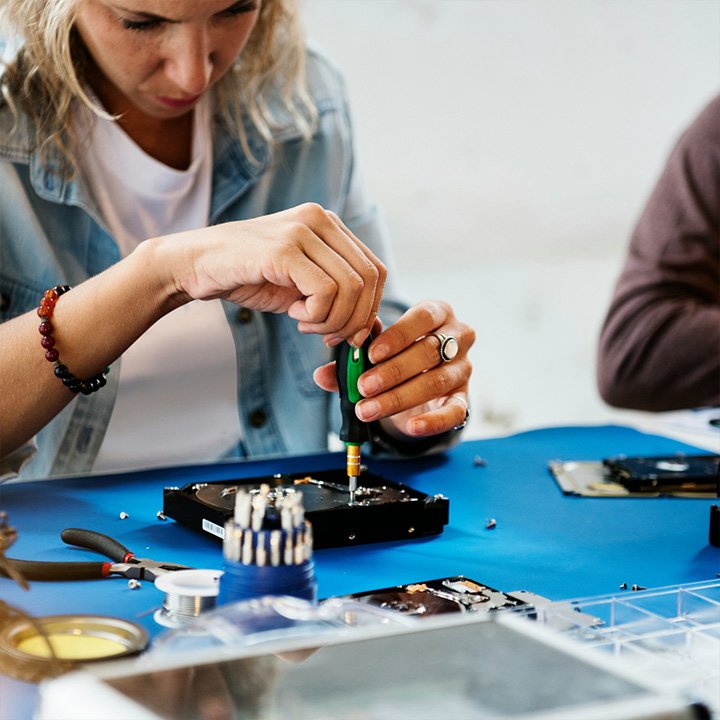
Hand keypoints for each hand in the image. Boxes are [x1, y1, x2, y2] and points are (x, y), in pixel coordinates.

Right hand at [160, 203, 385, 344]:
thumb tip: (371, 327)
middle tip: (328, 336)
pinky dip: (316, 315)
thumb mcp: (301, 287)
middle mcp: (320, 219)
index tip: (347, 333)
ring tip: (305, 323)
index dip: (369, 308)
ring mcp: (303, 230)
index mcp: (329, 224)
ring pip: (351, 287)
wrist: (196, 265)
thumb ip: (336, 298)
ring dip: (332, 320)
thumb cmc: (249, 276)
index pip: (375, 269)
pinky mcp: (285, 249)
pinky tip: (294, 315)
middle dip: (355, 319)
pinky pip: (325, 292)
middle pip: (370, 279)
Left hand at [314, 300, 474, 436]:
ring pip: (437, 381)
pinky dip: (433, 421)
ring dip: (399, 397)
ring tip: (368, 408)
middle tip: (363, 386)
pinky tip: (412, 426)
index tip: (371, 354)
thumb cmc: (396, 353)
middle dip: (392, 371)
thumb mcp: (375, 351)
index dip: (397, 336)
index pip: (423, 317)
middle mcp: (457, 337)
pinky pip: (456, 411)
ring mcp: (463, 368)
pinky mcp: (464, 398)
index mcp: (437, 313)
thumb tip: (322, 374)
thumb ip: (352, 358)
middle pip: (429, 351)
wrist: (419, 377)